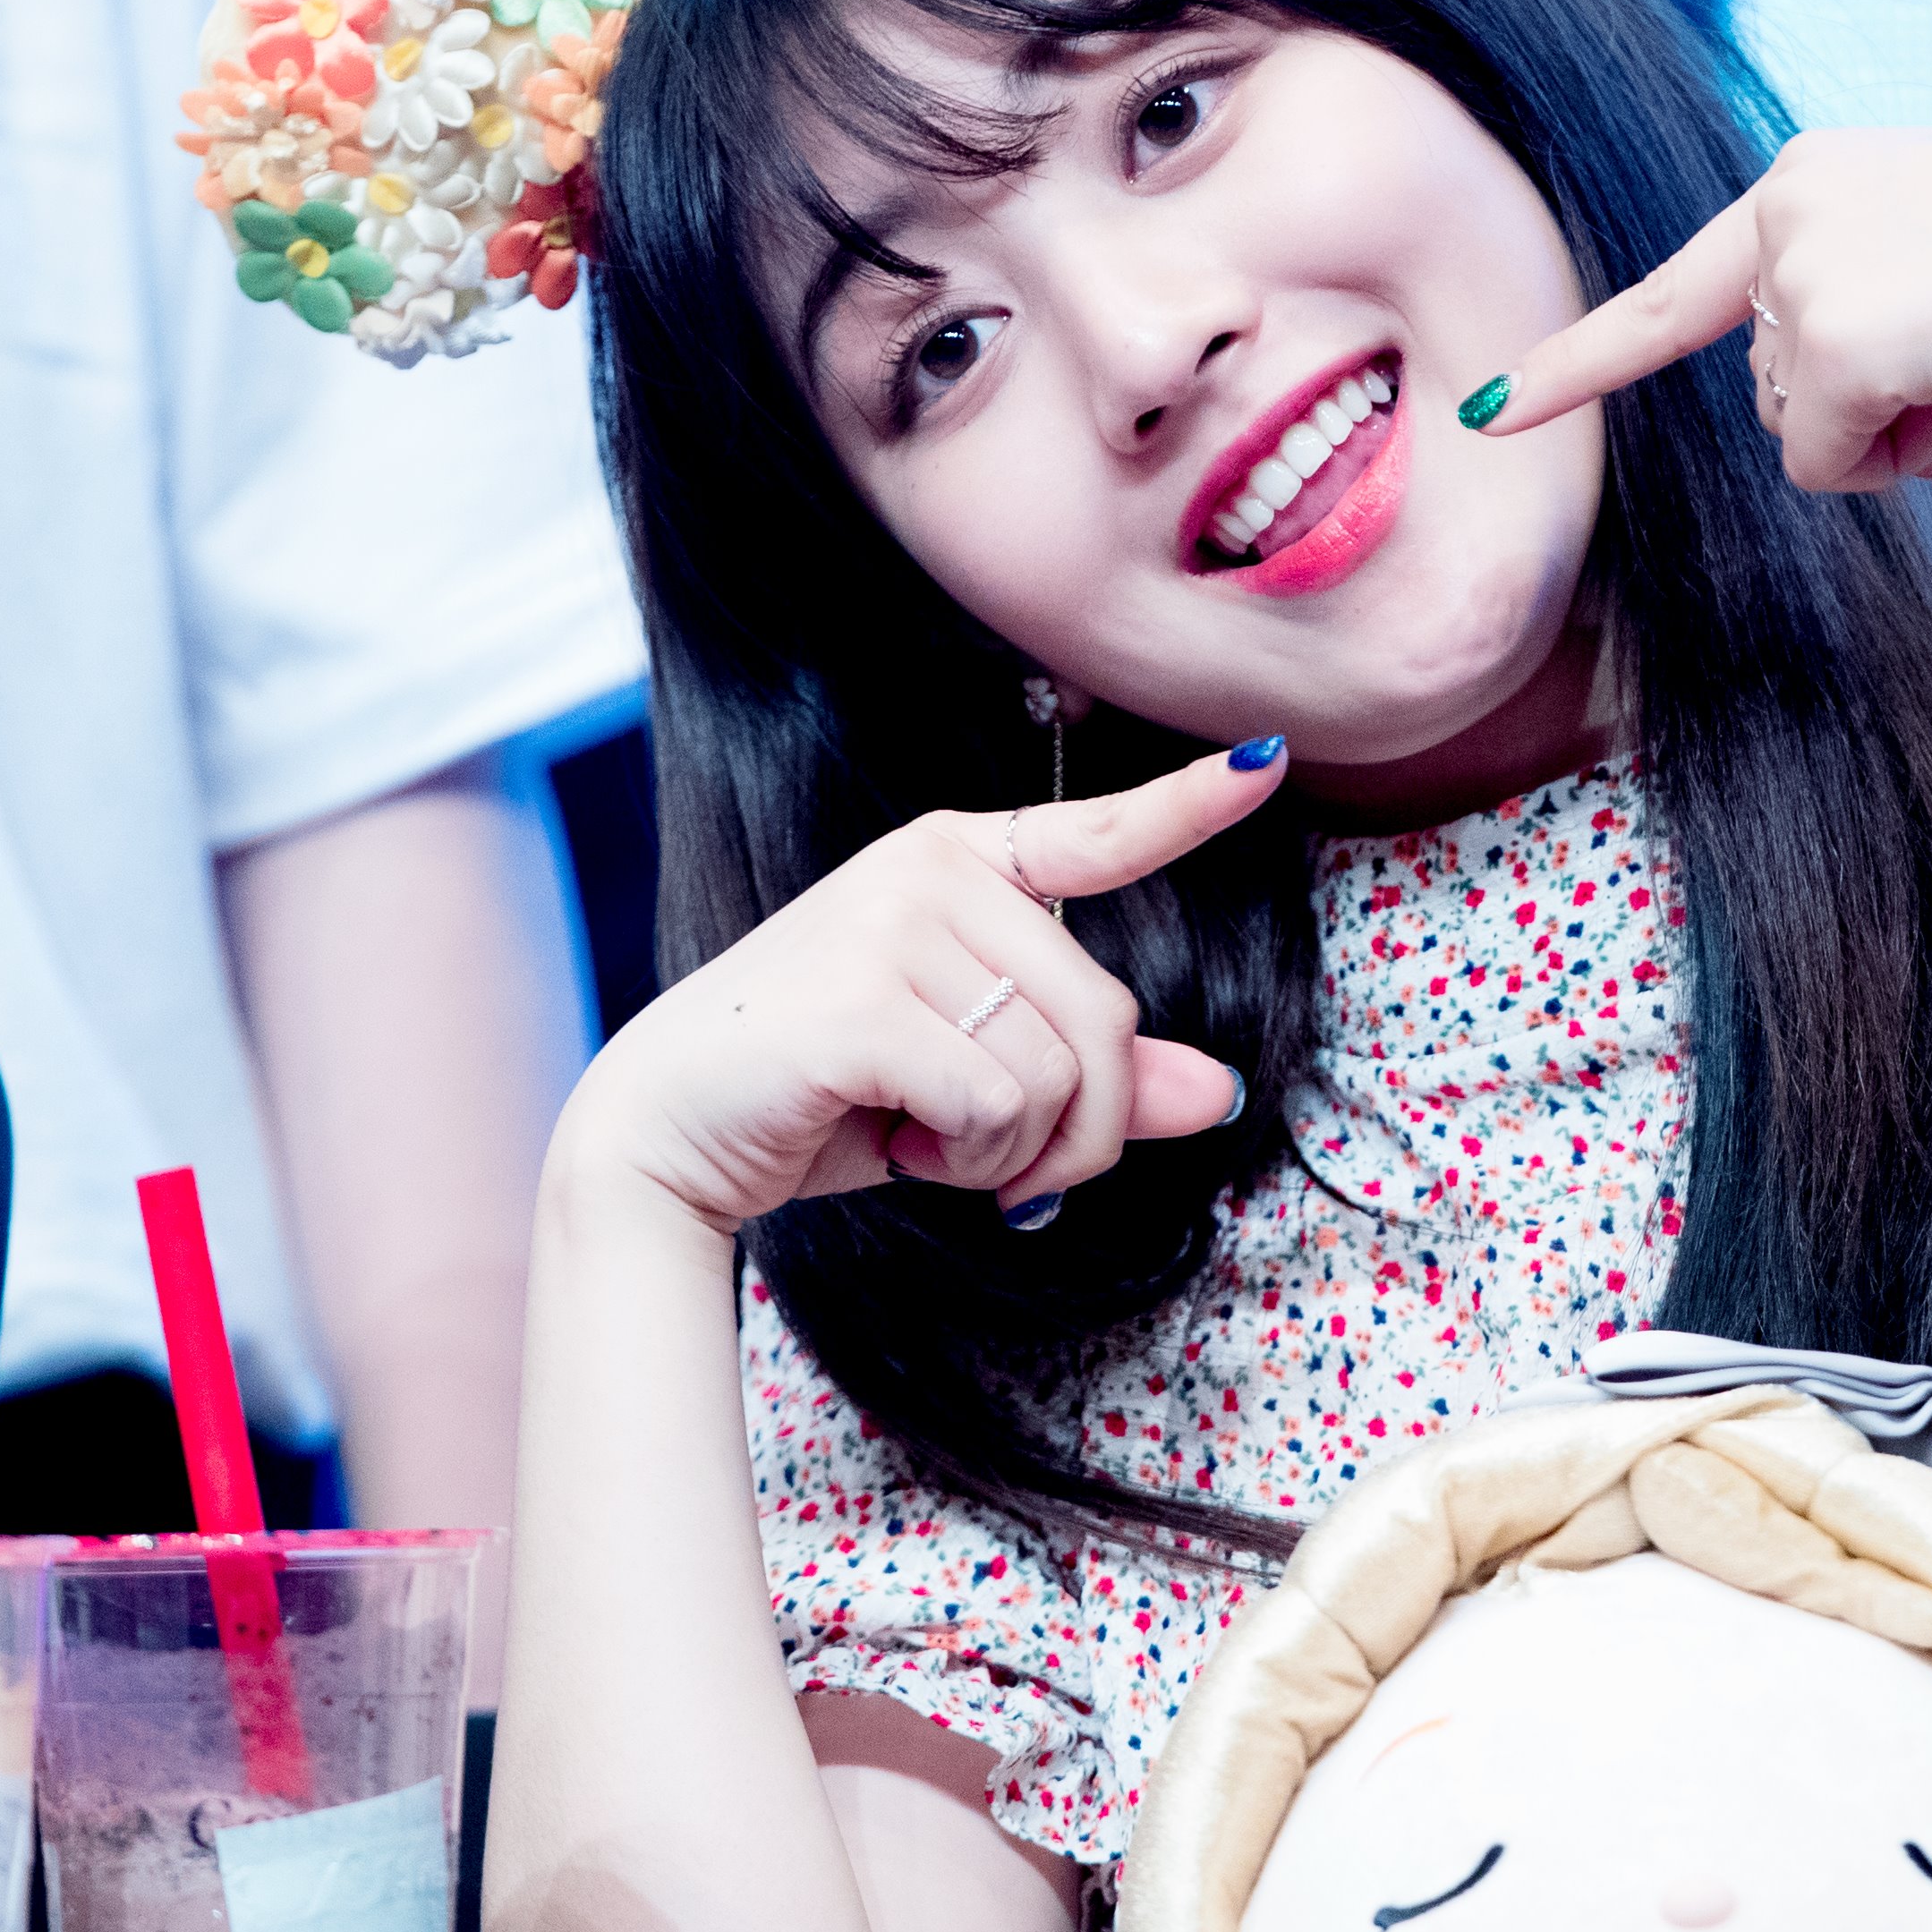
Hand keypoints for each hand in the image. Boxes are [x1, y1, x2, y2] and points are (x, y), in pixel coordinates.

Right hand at [553, 743, 1289, 1233]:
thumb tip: (1220, 1093)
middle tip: (1008, 1166)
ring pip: (1056, 1070)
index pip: (1095, 834)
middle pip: (1104, 1016)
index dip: (1188, 804)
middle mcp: (931, 873)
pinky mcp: (864, 999)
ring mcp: (892, 924)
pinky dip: (971, 1163)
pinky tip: (901, 1147)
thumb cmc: (825, 1097)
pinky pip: (998, 1105)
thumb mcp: (977, 1086)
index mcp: (960, 865)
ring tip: (933, 1144)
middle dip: (1081, 1125)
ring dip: (1017, 1154)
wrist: (666, 1136)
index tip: (1265, 764)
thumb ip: (1095, 1081)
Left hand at [1462, 128, 1931, 493]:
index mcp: (1813, 179)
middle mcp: (1786, 208)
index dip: (1582, 360)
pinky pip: (1827, 468)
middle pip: (1771, 384)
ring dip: (1895, 431)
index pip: (1675, 289)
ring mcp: (1799, 273)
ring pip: (1800, 431)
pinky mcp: (1826, 343)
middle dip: (1867, 407)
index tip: (1494, 410)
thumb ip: (1869, 321)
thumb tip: (1825, 433)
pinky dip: (1902, 460)